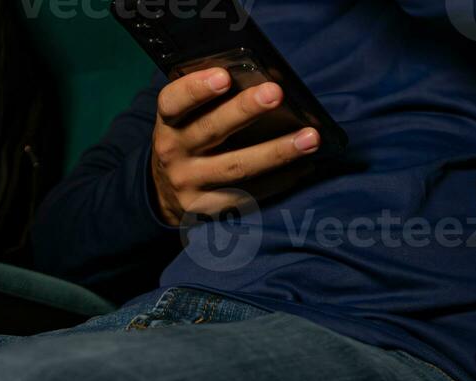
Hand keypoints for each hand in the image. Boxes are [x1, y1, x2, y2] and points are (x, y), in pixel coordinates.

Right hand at [150, 68, 321, 225]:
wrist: (166, 196)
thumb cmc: (187, 144)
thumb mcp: (184, 122)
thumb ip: (208, 104)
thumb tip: (262, 80)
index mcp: (168, 124)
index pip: (173, 102)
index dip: (196, 89)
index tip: (225, 76)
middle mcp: (174, 155)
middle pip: (211, 130)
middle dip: (245, 110)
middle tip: (276, 93)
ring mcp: (191, 185)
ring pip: (237, 167)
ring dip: (277, 152)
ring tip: (310, 138)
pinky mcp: (209, 209)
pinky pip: (249, 195)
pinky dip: (279, 180)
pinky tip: (303, 167)